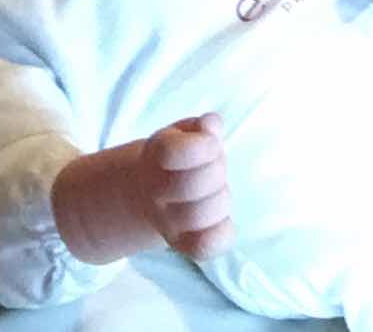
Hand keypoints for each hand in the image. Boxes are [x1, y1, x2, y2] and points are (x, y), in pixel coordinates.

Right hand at [138, 113, 233, 259]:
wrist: (151, 190)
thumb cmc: (179, 155)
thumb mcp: (186, 132)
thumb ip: (202, 127)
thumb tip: (211, 126)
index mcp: (156, 154)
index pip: (173, 153)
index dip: (204, 146)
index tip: (212, 142)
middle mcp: (156, 191)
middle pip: (190, 186)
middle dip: (216, 171)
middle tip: (216, 166)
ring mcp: (166, 221)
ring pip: (199, 216)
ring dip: (220, 199)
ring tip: (216, 191)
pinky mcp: (182, 245)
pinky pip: (203, 247)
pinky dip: (222, 233)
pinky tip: (221, 218)